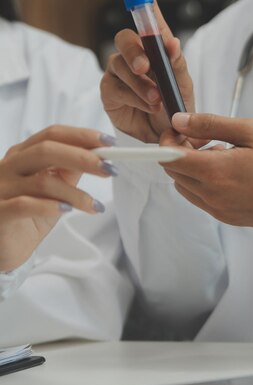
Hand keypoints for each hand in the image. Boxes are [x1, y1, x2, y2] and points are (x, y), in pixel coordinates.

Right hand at [0, 125, 116, 271]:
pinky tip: (67, 211)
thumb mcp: (53, 191)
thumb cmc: (27, 218)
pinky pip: (24, 205)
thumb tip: (96, 156)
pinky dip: (50, 206)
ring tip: (94, 206)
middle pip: (46, 150)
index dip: (82, 136)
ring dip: (75, 193)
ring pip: (42, 181)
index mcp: (22, 155)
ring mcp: (1, 189)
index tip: (109, 143)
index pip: (52, 135)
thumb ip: (67, 172)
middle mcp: (9, 167)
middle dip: (82, 157)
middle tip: (109, 169)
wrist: (2, 248)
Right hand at [101, 0, 194, 143]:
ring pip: (120, 66)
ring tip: (157, 99)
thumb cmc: (175, 108)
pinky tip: (147, 105)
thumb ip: (176, 63)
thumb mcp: (182, 85)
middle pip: (125, 39)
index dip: (143, 2)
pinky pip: (116, 88)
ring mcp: (119, 74)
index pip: (147, 21)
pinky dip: (134, 97)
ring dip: (140, 83)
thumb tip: (172, 43)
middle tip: (147, 66)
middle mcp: (134, 57)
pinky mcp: (110, 93)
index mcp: (155, 49)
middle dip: (135, 50)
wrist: (168, 137)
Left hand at [160, 113, 252, 229]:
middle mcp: (211, 195)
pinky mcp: (226, 218)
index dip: (167, 140)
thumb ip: (209, 124)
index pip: (168, 157)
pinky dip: (204, 183)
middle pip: (173, 172)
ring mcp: (217, 209)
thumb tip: (180, 121)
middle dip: (179, 152)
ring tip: (220, 153)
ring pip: (185, 186)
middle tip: (203, 138)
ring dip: (192, 168)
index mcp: (214, 171)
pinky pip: (200, 199)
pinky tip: (228, 171)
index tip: (179, 130)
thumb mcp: (249, 131)